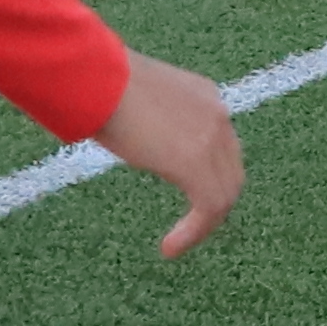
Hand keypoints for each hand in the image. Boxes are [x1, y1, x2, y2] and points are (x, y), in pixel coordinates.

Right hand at [98, 55, 244, 259]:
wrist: (96, 78)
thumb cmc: (96, 81)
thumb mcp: (133, 98)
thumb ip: (144, 116)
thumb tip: (126, 131)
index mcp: (204, 96)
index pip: (221, 143)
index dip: (210, 173)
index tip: (190, 194)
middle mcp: (217, 115)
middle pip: (230, 170)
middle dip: (214, 202)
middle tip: (192, 226)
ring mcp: (212, 138)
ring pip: (225, 193)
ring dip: (204, 223)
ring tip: (178, 243)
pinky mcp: (196, 162)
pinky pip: (209, 207)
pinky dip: (194, 231)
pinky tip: (170, 247)